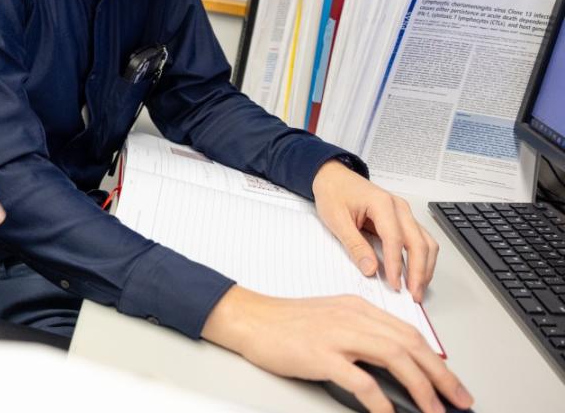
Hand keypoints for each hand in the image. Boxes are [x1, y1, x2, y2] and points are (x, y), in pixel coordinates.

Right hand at [202, 287, 472, 412]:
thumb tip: (394, 362)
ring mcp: (338, 335)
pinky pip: (361, 381)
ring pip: (396, 358)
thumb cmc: (285, 323)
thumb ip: (362, 334)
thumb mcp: (331, 319)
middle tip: (460, 401)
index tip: (452, 384)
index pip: (410, 333)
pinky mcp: (320, 355)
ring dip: (421, 388)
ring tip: (435, 411)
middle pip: (411, 345)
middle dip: (442, 376)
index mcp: (359, 308)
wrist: (249, 319)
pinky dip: (381, 402)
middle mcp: (354, 317)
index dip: (437, 361)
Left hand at [313, 160, 440, 300]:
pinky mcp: (403, 220)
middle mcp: (399, 207)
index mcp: (382, 203)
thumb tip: (370, 269)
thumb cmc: (333, 193)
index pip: (395, 238)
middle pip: (419, 242)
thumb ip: (354, 244)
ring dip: (425, 267)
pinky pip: (420, 240)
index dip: (397, 265)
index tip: (395, 285)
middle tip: (413, 295)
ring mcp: (404, 213)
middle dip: (419, 272)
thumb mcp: (336, 219)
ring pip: (426, 242)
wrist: (333, 176)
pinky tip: (416, 274)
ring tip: (417, 289)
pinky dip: (422, 259)